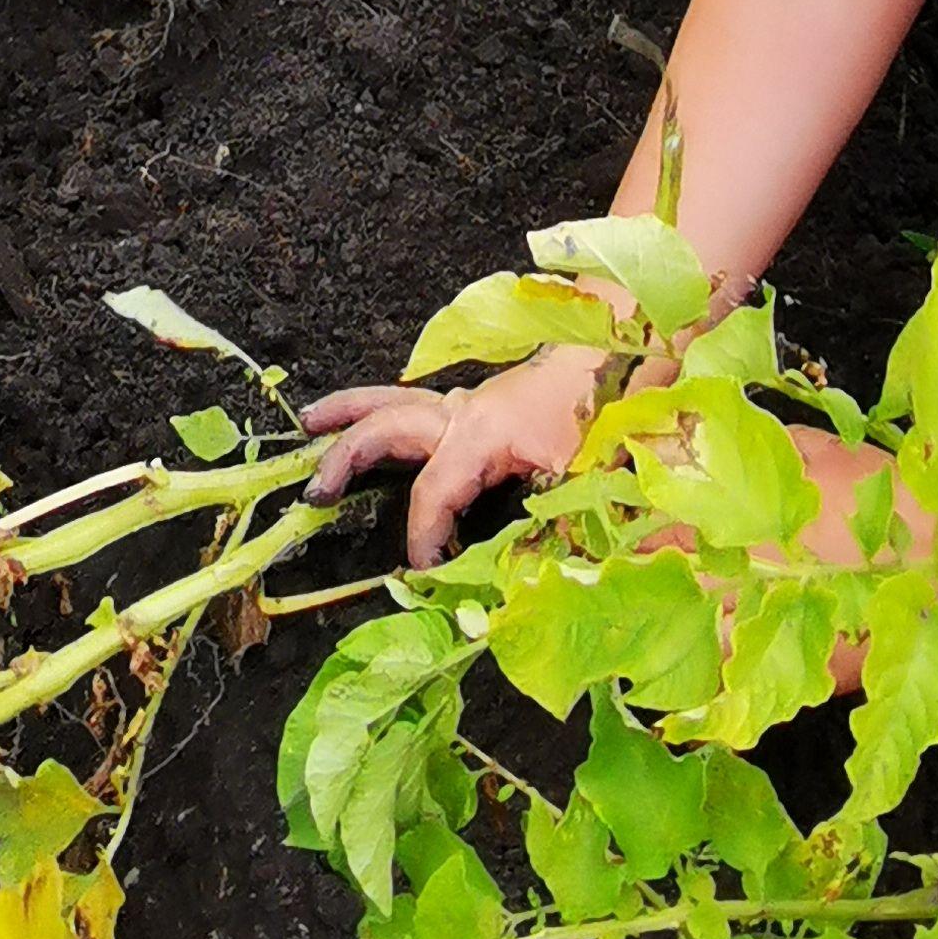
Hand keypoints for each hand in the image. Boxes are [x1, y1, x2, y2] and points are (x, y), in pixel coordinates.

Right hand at [304, 349, 600, 567]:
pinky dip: (385, 412)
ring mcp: (472, 402)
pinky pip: (420, 405)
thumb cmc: (610, 407)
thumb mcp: (590, 481)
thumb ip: (564, 538)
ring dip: (351, 415)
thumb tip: (540, 592)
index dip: (423, 538)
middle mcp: (465, 411)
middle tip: (314, 490)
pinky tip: (373, 427)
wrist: (627, 346)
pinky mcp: (484, 403)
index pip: (432, 493)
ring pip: (396, 401)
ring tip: (310, 426)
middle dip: (346, 455)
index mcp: (481, 432)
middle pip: (388, 425)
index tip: (424, 573)